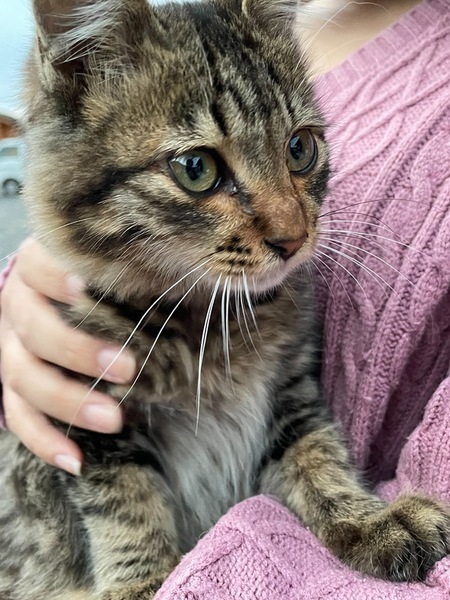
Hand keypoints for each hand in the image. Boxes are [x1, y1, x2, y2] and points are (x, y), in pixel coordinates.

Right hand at [0, 238, 135, 474]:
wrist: (60, 307)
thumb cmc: (105, 289)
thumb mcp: (117, 274)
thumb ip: (137, 273)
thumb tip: (192, 278)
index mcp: (38, 272)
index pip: (36, 264)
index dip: (55, 276)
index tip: (87, 289)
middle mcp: (17, 308)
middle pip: (33, 329)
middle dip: (78, 351)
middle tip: (127, 367)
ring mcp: (10, 350)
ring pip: (23, 379)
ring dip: (68, 402)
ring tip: (114, 419)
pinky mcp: (13, 388)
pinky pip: (19, 418)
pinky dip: (45, 440)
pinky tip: (76, 460)